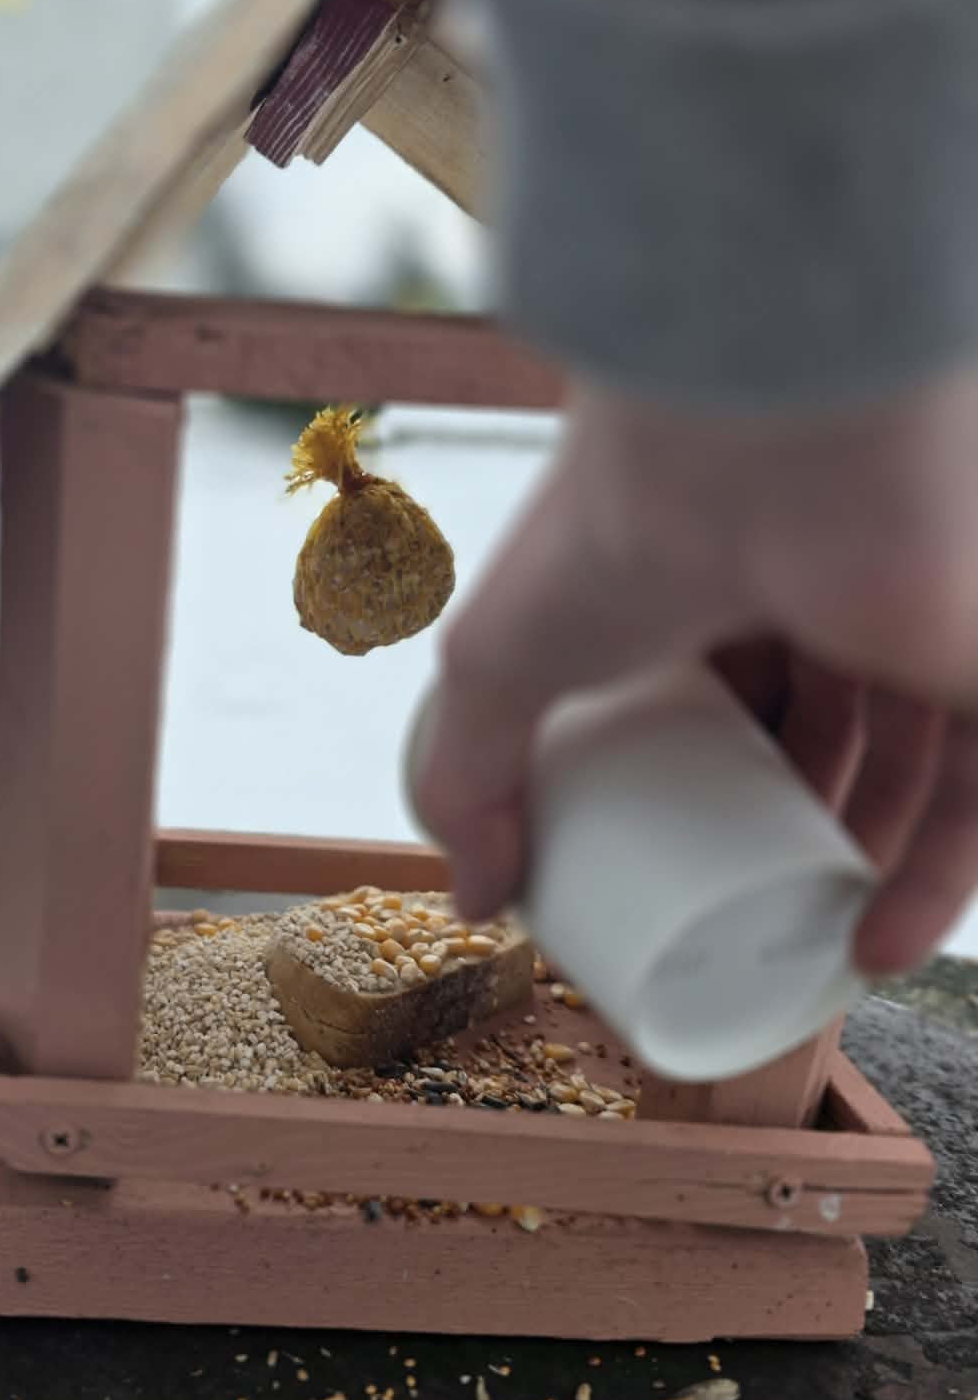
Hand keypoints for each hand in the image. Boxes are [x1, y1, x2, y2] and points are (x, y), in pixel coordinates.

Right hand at [409, 368, 977, 972]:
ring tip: (820, 955)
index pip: (728, 696)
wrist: (743, 443)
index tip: (674, 880)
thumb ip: (468, 777)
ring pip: (911, 770)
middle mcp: (819, 590)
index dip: (707, 792)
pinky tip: (882, 946)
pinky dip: (942, 879)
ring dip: (872, 874)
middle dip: (792, 841)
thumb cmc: (614, 529)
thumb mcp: (497, 664)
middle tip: (752, 926)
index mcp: (712, 579)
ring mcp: (911, 621)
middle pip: (823, 739)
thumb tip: (472, 900)